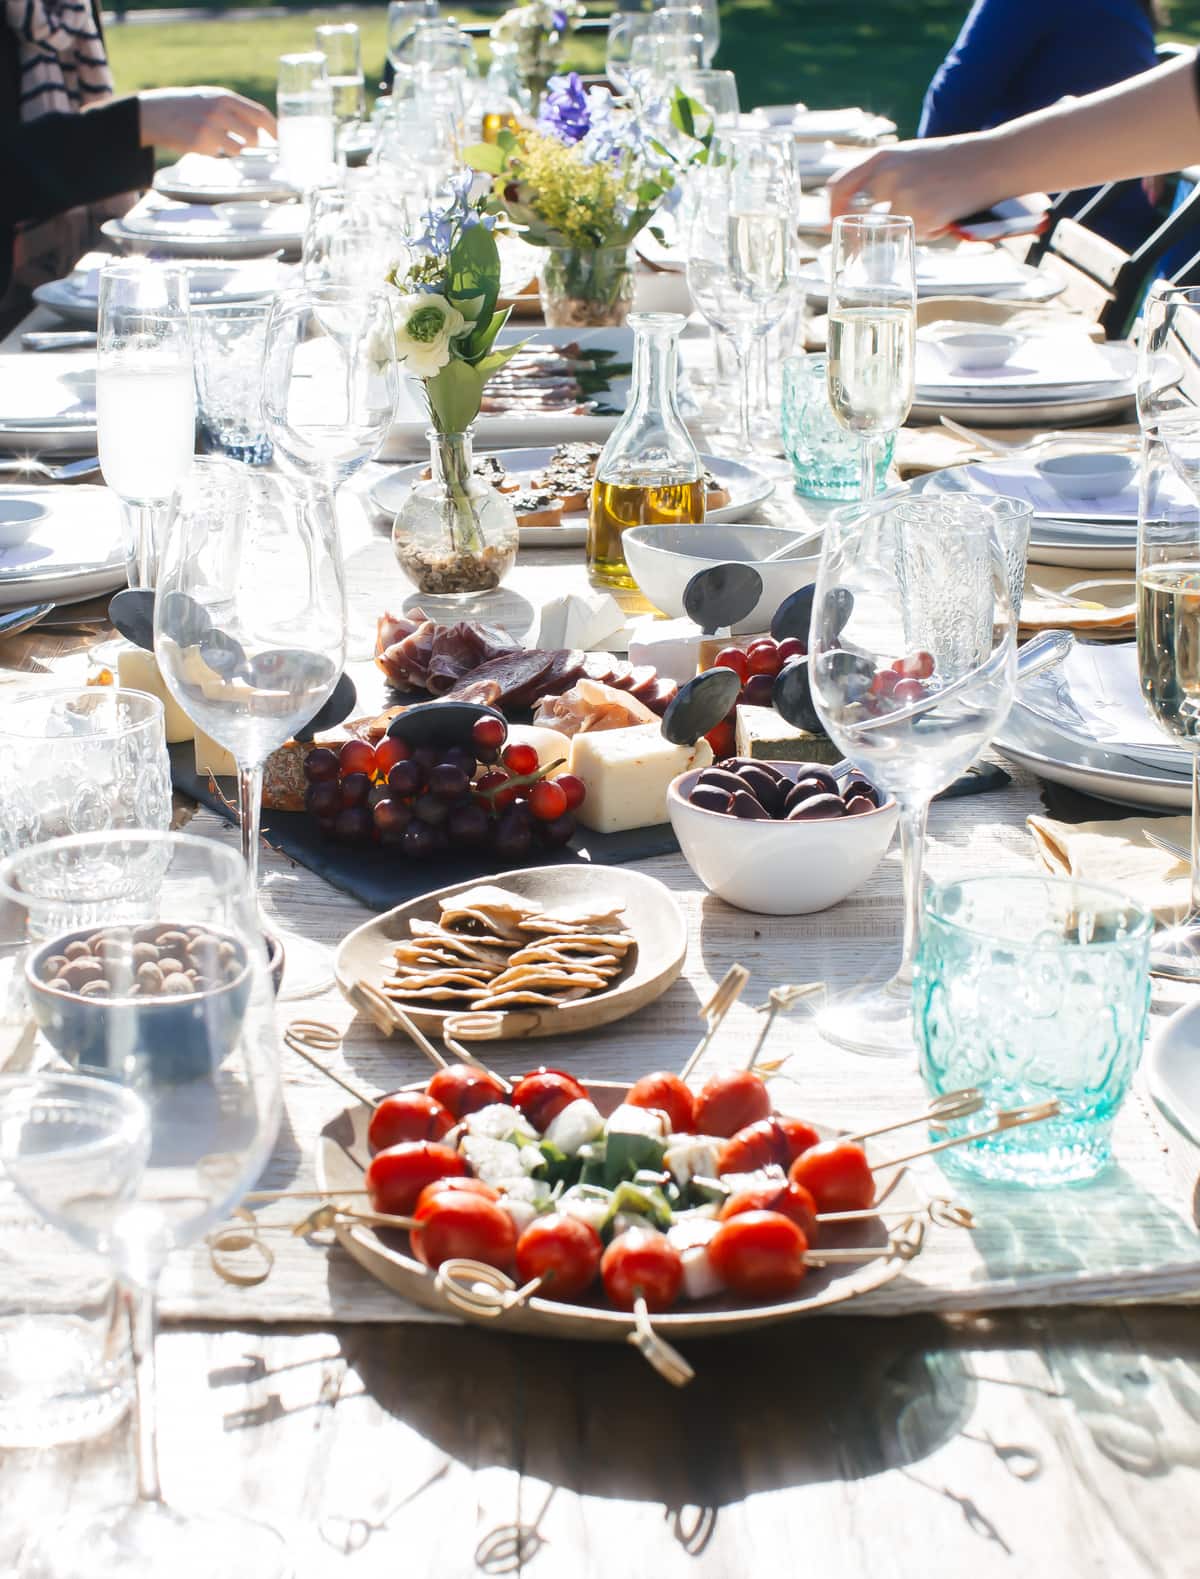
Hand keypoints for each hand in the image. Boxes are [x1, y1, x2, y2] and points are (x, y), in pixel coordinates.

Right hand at [137, 87, 275, 156]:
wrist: (154, 112)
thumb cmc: (186, 106)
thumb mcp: (210, 98)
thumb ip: (233, 109)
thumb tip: (260, 126)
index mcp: (225, 97)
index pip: (260, 114)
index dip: (274, 129)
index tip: (280, 140)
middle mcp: (220, 111)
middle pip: (254, 136)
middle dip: (253, 144)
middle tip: (245, 144)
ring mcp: (210, 128)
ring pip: (239, 148)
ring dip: (235, 149)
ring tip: (220, 141)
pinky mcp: (200, 144)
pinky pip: (220, 154)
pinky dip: (216, 152)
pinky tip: (202, 143)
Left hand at [828, 139, 986, 238]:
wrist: (992, 159)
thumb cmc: (952, 161)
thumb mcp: (910, 158)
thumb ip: (882, 178)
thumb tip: (854, 212)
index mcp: (882, 157)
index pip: (839, 186)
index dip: (831, 210)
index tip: (833, 226)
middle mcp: (888, 175)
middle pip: (856, 216)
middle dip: (857, 235)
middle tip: (863, 246)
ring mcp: (904, 196)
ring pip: (888, 230)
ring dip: (904, 230)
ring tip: (930, 211)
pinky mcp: (922, 216)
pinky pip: (912, 236)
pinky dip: (925, 232)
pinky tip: (944, 215)